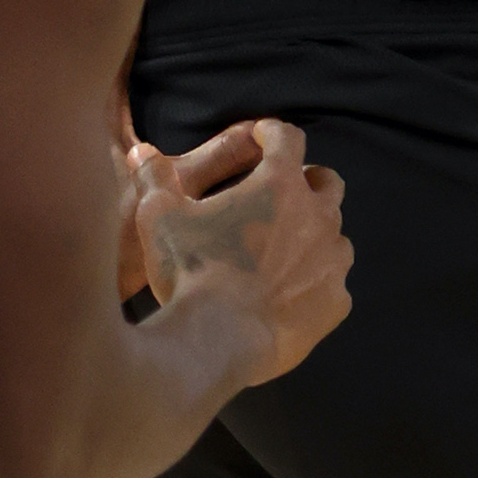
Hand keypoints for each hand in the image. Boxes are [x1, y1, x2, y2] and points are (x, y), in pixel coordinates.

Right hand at [135, 118, 351, 384]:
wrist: (218, 344)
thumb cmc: (191, 271)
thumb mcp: (159, 217)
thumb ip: (155, 178)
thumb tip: (141, 151)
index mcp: (279, 184)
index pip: (289, 137)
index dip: (272, 133)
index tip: (261, 137)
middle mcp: (317, 216)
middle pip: (327, 182)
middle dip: (306, 180)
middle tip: (280, 193)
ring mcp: (332, 261)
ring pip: (336, 234)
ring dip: (315, 233)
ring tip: (286, 247)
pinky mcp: (335, 302)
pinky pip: (334, 283)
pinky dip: (316, 281)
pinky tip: (290, 293)